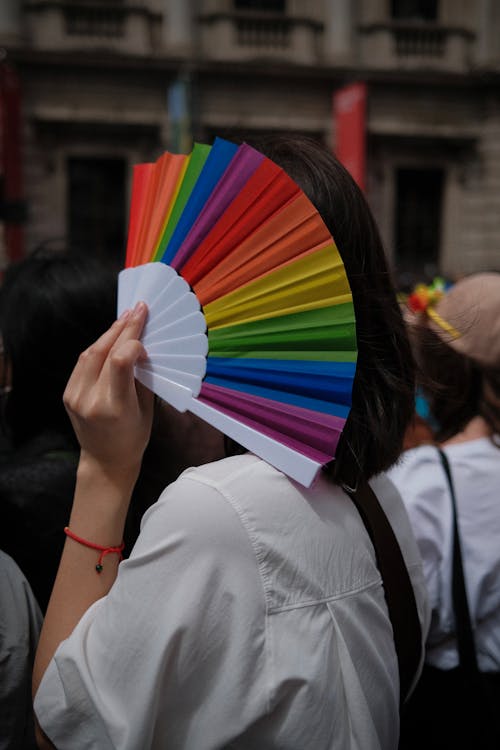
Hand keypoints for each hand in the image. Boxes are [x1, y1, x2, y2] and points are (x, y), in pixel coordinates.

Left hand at [63, 302, 153, 480]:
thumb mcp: (146, 408)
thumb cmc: (134, 437)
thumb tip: (142, 345)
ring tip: (127, 318)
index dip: (133, 342)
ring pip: (91, 353)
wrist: (105, 460)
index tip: (146, 337)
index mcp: (113, 407)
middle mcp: (90, 399)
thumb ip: (141, 377)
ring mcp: (75, 396)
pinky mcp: (68, 393)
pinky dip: (99, 347)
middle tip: (139, 309)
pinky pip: (83, 362)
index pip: (119, 361)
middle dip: (123, 327)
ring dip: (110, 333)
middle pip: (104, 351)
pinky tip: (112, 337)